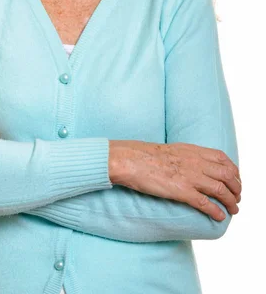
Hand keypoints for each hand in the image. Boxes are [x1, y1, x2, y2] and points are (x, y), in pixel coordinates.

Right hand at [108, 140, 241, 220]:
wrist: (130, 159)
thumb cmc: (145, 155)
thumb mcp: (171, 150)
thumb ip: (186, 156)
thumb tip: (192, 165)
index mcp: (192, 150)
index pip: (223, 159)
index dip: (234, 171)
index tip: (235, 180)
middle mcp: (195, 162)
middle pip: (227, 175)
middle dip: (236, 188)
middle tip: (236, 198)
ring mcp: (189, 176)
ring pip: (221, 190)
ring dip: (231, 202)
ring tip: (233, 210)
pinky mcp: (181, 191)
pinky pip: (205, 203)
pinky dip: (216, 211)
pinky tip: (219, 217)